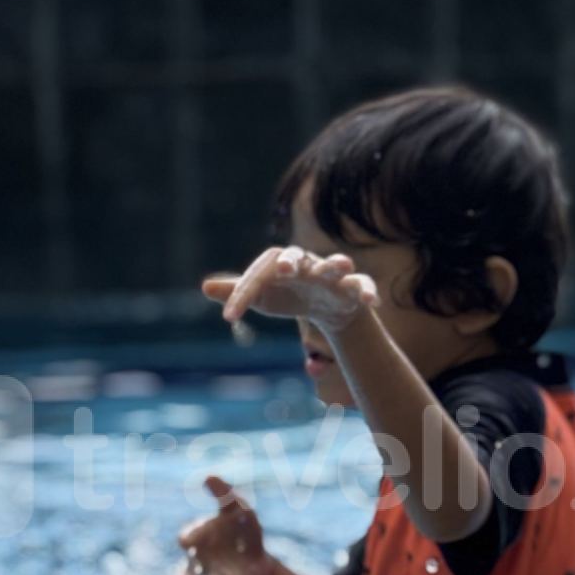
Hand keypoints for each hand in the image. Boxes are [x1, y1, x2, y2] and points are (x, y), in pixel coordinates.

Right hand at [176, 475, 270, 574]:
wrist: (258, 558)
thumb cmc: (242, 531)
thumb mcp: (238, 509)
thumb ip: (223, 494)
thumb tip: (208, 476)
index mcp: (199, 541)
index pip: (188, 539)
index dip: (188, 539)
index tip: (186, 541)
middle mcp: (199, 565)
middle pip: (187, 574)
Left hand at [202, 246, 378, 335]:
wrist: (328, 306)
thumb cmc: (290, 295)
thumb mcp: (263, 297)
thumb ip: (238, 292)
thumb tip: (204, 287)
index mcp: (281, 264)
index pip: (259, 272)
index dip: (244, 293)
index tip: (229, 318)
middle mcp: (307, 264)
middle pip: (298, 256)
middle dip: (292, 262)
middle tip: (282, 269)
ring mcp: (332, 274)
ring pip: (336, 265)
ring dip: (337, 265)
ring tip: (340, 266)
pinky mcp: (353, 288)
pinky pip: (362, 286)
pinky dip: (367, 291)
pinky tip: (370, 302)